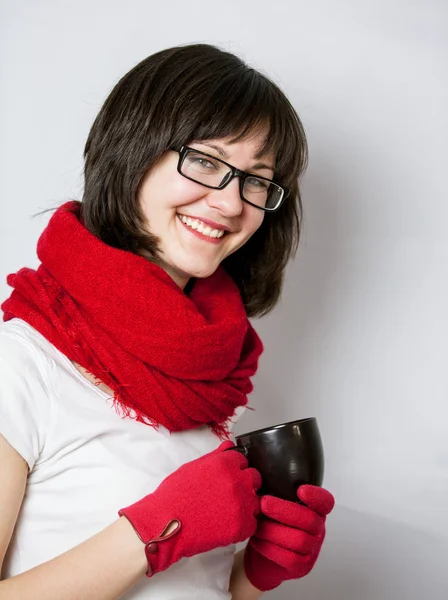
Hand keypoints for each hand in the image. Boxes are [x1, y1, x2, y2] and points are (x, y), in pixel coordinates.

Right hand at [119, 440, 261, 576]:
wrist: (165, 522)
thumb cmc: (175, 493)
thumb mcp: (193, 467)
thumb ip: (216, 456)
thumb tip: (230, 446)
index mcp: (226, 463)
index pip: (243, 461)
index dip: (235, 469)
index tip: (226, 478)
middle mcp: (238, 481)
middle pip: (254, 478)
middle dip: (244, 484)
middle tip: (228, 494)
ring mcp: (242, 504)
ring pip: (256, 501)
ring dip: (246, 505)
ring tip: (227, 511)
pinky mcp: (243, 526)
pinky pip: (252, 523)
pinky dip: (243, 525)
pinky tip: (227, 525)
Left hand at [243, 484, 334, 590]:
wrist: (263, 559)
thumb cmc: (270, 525)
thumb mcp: (276, 507)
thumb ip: (277, 491)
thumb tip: (258, 474)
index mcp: (314, 511)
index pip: (326, 502)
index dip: (317, 496)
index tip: (300, 489)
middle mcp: (318, 530)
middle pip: (310, 520)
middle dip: (285, 510)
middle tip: (264, 503)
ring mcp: (312, 550)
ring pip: (299, 540)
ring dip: (274, 531)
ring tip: (257, 525)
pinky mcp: (302, 567)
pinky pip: (290, 558)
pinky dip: (270, 548)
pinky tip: (257, 541)